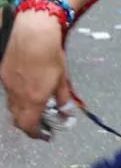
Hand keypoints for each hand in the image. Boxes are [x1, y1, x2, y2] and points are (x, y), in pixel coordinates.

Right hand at [0, 11, 69, 139]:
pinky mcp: (2, 73)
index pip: (29, 126)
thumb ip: (63, 98)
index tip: (45, 135)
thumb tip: (66, 111)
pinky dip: (17, 96)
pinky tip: (27, 88)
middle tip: (40, 123)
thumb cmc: (49, 54)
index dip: (36, 134)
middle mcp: (17, 95)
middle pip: (17, 119)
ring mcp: (7, 84)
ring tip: (35, 104)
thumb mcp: (62, 78)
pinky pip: (8, 92)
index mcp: (33, 99)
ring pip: (11, 105)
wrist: (31, 32)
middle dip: (28, 124)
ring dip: (22, 110)